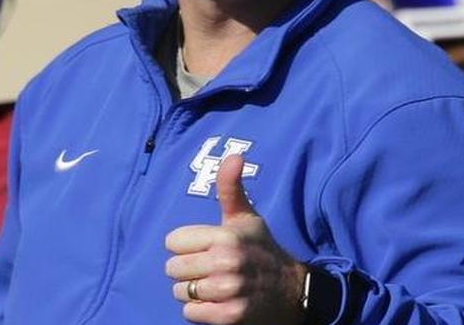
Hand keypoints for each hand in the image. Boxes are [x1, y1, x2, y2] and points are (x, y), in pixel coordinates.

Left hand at [165, 154, 307, 324]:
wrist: (290, 289)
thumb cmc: (260, 248)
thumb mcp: (245, 217)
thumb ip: (230, 187)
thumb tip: (234, 155)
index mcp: (226, 236)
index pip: (173, 242)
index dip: (185, 245)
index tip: (204, 247)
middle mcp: (227, 263)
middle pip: (173, 268)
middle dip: (186, 269)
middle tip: (208, 267)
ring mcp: (229, 291)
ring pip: (180, 291)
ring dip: (192, 290)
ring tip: (213, 284)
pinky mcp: (230, 316)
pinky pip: (191, 313)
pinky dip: (199, 310)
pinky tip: (216, 301)